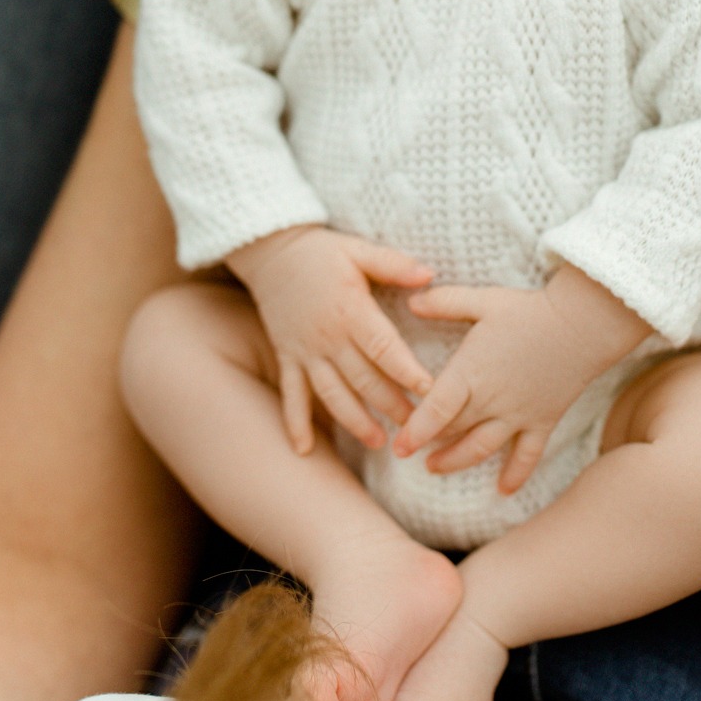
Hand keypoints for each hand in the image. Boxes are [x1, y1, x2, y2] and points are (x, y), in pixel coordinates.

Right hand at [228, 226, 434, 454]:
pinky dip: (295, 423)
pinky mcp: (287, 357)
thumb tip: (429, 275)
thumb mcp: (358, 250)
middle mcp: (327, 336)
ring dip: (354, 421)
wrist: (270, 252)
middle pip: (363, 379)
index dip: (406, 371)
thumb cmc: (320, 251)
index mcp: (350, 310)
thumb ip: (393, 264)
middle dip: (391, 405)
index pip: (383, 348)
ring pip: (331, 394)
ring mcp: (305, 351)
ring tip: (378, 442)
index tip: (430, 391)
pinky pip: (290, 394)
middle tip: (417, 428)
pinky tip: (303, 450)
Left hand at [394, 264, 649, 493]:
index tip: (398, 447)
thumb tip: (409, 301)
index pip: (435, 410)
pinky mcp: (542, 421)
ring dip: (456, 462)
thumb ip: (444, 302)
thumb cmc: (530, 310)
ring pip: (481, 449)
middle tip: (409, 454)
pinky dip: (515, 475)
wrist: (584, 325)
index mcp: (471, 373)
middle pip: (453, 431)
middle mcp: (491, 400)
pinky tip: (503, 490)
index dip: (415, 431)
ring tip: (435, 468)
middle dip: (429, 445)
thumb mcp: (483, 300)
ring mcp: (517, 415)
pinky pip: (527, 456)